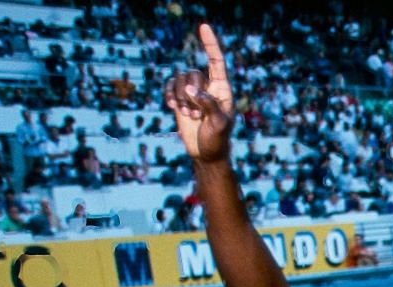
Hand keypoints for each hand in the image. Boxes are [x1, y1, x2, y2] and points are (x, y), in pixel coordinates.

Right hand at [163, 23, 233, 163]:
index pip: (216, 61)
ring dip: (180, 98)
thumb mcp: (218, 124)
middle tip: (196, 115)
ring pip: (179, 79)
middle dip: (189, 94)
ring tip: (189, 116)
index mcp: (222, 89)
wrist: (206, 154)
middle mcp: (208, 86)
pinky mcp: (180, 99)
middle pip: (192, 74)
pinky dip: (169, 95)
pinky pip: (170, 86)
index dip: (210, 44)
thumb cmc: (217, 140)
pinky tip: (172, 108)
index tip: (203, 26)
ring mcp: (193, 92)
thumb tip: (191, 89)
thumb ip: (208, 104)